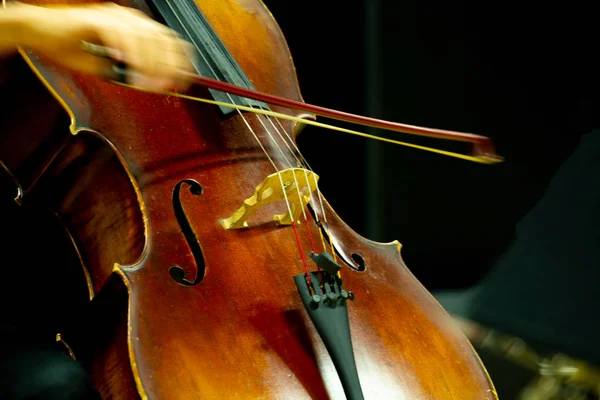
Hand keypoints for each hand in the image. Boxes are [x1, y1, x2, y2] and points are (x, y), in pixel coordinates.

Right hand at [13, 2, 195, 90]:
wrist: (39, 32)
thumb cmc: (70, 48)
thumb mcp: (107, 66)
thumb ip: (129, 73)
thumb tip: (153, 85)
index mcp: (135, 27)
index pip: (168, 40)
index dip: (180, 61)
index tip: (184, 81)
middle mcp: (128, 18)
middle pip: (160, 38)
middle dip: (167, 65)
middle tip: (166, 86)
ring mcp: (113, 16)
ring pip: (141, 37)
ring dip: (147, 63)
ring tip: (147, 83)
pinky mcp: (96, 18)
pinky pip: (117, 34)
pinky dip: (125, 50)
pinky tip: (125, 64)